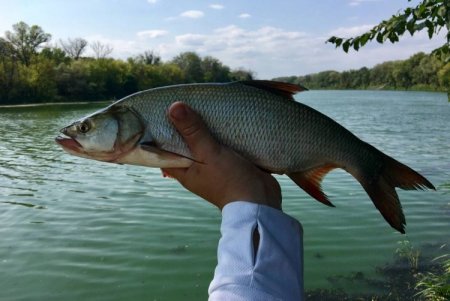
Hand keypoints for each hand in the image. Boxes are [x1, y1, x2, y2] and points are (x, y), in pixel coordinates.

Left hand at [161, 102, 281, 209]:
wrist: (260, 201)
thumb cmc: (230, 180)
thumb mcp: (208, 153)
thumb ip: (193, 131)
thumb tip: (173, 107)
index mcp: (185, 171)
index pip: (165, 151)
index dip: (160, 134)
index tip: (160, 113)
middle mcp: (198, 169)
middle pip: (187, 144)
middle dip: (186, 126)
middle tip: (185, 102)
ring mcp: (215, 167)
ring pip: (206, 143)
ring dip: (207, 128)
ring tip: (204, 104)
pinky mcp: (232, 163)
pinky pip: (224, 145)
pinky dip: (223, 134)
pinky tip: (224, 118)